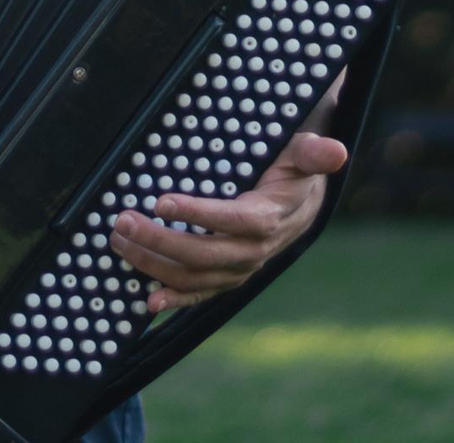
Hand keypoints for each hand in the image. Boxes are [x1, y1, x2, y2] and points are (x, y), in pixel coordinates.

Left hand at [107, 118, 349, 313]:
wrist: (299, 207)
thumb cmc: (293, 173)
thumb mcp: (304, 157)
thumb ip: (314, 155)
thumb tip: (334, 151)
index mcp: (268, 218)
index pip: (231, 219)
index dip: (197, 213)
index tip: (161, 201)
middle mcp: (253, 252)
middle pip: (202, 253)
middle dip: (158, 240)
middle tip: (122, 222)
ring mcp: (238, 270)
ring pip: (192, 275)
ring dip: (152, 263)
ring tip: (119, 243)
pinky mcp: (226, 279)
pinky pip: (198, 294)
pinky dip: (173, 300)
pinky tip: (147, 301)